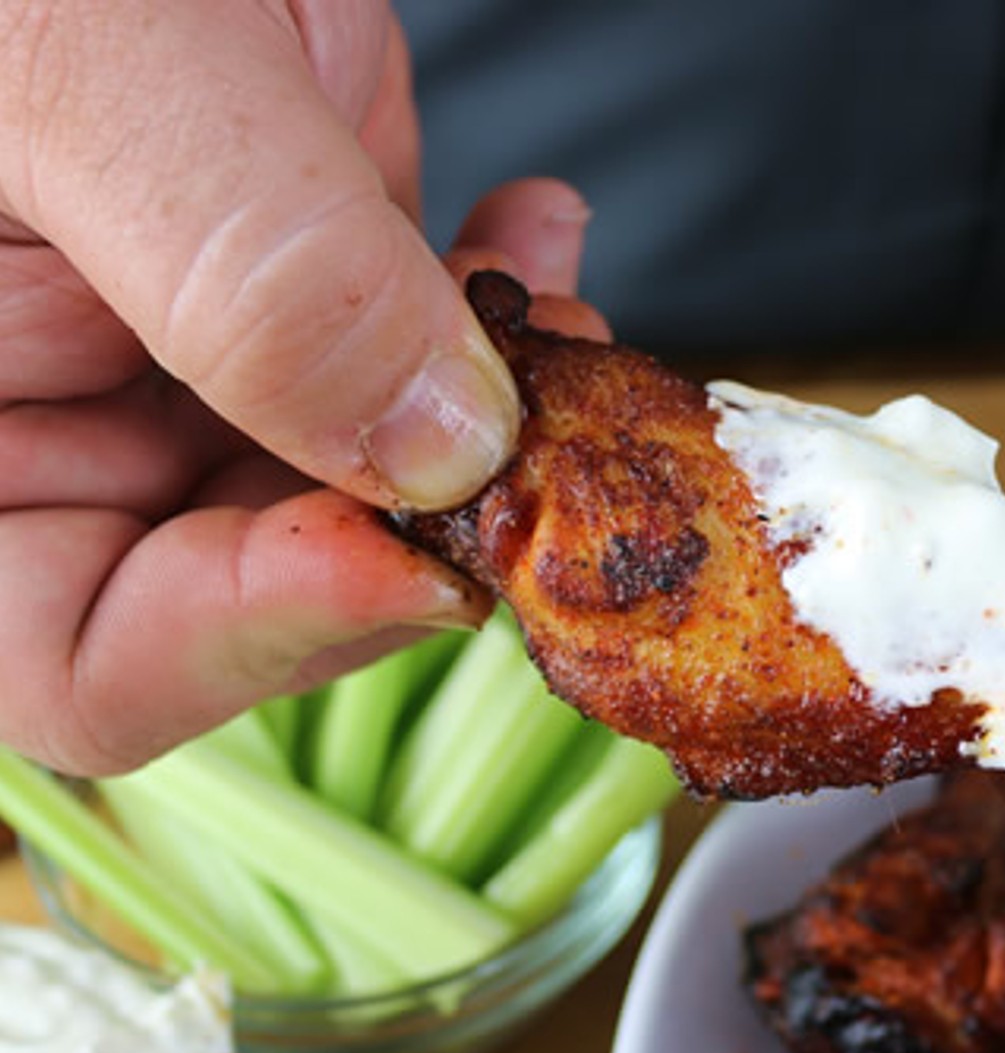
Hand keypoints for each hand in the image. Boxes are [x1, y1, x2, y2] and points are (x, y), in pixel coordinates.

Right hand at [0, 0, 604, 774]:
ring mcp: (183, 346)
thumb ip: (256, 274)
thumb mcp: (88, 54)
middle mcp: (61, 416)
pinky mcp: (287, 266)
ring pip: (367, 478)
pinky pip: (406, 350)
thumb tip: (439, 450)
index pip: (87, 658)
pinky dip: (487, 308)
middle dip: (423, 525)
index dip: (264, 629)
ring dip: (489, 427)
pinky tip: (537, 232)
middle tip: (538, 447)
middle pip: (262, 584)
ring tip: (560, 329)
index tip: (421, 548)